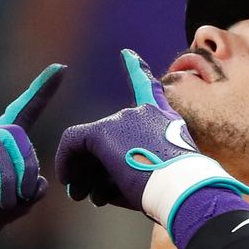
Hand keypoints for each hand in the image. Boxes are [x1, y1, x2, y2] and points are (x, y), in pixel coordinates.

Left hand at [54, 49, 247, 219]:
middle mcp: (143, 113)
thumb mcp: (156, 176)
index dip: (137, 69)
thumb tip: (95, 188)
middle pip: (108, 136)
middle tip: (86, 192)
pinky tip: (67, 180)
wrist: (182, 189)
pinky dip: (66, 162)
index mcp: (163, 119)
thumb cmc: (173, 192)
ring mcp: (123, 119)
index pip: (149, 88)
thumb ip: (126, 172)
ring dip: (82, 170)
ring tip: (80, 194)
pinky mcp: (102, 133)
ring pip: (89, 144)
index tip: (127, 53)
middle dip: (95, 166)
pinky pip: (72, 143)